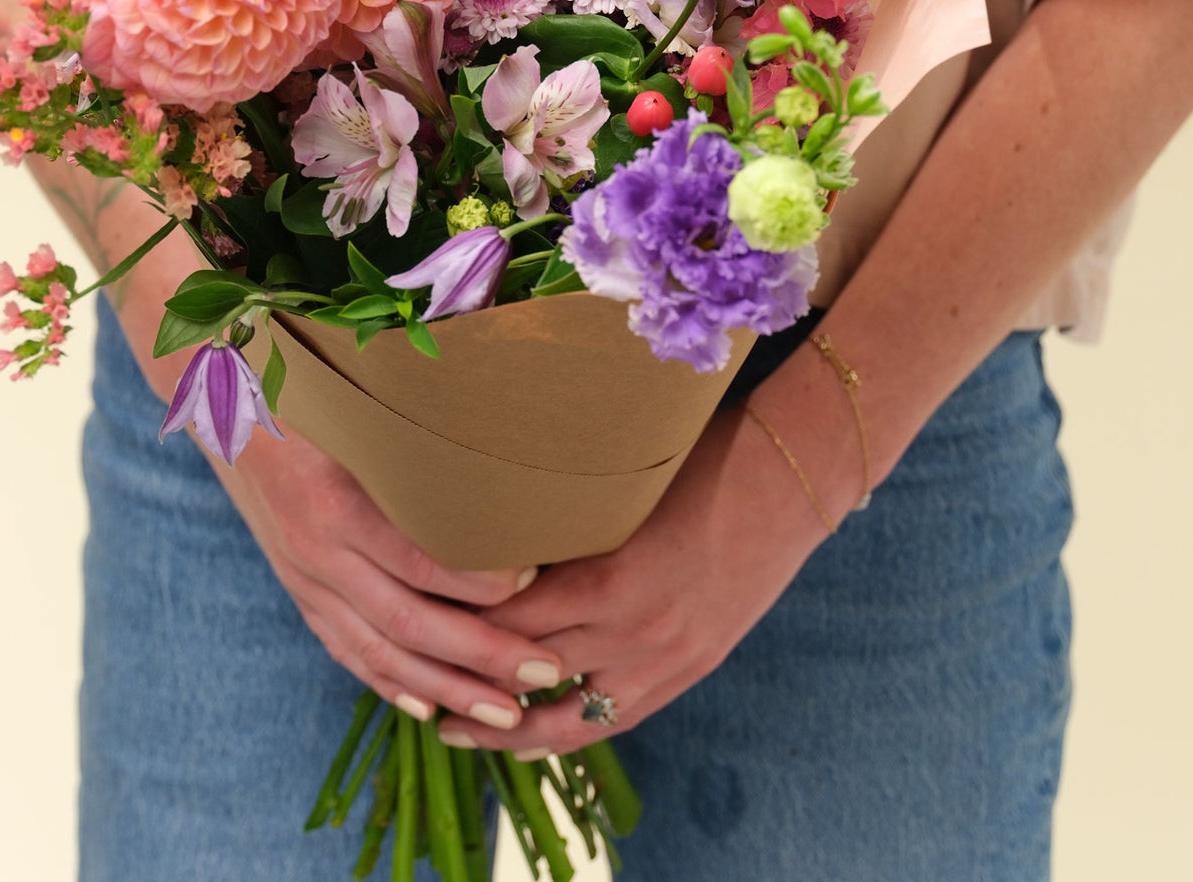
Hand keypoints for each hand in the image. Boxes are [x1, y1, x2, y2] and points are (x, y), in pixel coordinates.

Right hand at [216, 422, 566, 733]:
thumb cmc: (306, 393)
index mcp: (335, 504)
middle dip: (482, 656)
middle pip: (409, 622)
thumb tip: (494, 452)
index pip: (420, 561)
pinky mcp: (299, 591)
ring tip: (509, 712)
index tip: (535, 580)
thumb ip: (414, 436)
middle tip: (547, 668)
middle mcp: (316, 552)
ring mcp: (304, 579)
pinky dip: (390, 684)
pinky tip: (431, 709)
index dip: (480, 582)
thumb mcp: (355, 408)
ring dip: (449, 688)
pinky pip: (346, 650)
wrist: (227, 406)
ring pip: (381, 652)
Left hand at [435, 405, 829, 757]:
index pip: (505, 614)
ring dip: (503, 721)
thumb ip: (560, 504)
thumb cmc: (700, 453)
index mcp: (608, 574)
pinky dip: (563, 735)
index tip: (405, 608)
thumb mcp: (621, 477)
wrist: (788, 479)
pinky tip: (524, 739)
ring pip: (563, 712)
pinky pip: (613, 719)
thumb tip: (485, 502)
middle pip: (523, 667)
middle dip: (461, 673)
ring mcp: (662, 657)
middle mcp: (631, 628)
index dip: (451, 618)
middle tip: (405, 668)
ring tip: (448, 723)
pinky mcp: (687, 669)